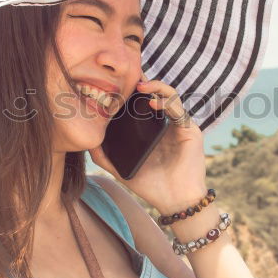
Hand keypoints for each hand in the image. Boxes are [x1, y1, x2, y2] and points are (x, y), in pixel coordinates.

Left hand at [88, 75, 207, 213]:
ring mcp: (179, 125)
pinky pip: (179, 110)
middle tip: (128, 76)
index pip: (142, 102)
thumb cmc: (151, 185)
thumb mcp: (122, 169)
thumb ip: (105, 156)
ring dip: (156, 87)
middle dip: (143, 81)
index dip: (132, 90)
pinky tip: (153, 103)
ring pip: (170, 96)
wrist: (174, 202)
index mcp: (151, 128)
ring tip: (140, 86)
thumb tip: (87, 143)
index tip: (116, 82)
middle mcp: (166, 122)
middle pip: (156, 93)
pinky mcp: (190, 130)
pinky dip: (167, 104)